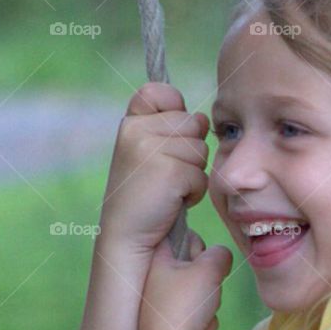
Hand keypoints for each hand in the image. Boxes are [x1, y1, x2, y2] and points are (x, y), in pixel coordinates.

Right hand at [99, 83, 211, 254]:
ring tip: (167, 189)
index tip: (167, 136)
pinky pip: (201, 175)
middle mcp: (135, 130)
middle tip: (165, 175)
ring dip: (193, 172)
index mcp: (129, 123)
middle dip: (189, 151)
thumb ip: (169, 130)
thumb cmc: (144, 198)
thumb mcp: (147, 154)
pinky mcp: (168, 170)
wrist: (126, 238)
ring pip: (201, 149)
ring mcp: (150, 148)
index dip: (173, 108)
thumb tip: (204, 119)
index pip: (159, 91)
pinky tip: (171, 202)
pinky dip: (194, 192)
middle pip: (193, 123)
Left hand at [139, 229, 232, 329]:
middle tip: (204, 287)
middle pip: (195, 265)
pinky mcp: (171, 323)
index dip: (198, 245)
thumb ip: (220, 253)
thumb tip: (221, 256)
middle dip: (207, 278)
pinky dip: (203, 321)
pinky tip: (198, 329)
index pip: (182, 234)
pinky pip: (197, 313)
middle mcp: (156, 278)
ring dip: (209, 301)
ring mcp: (162, 302)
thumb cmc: (184, 305)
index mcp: (157, 258)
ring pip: (200, 291)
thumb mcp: (208, 269)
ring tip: (201, 312)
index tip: (200, 258)